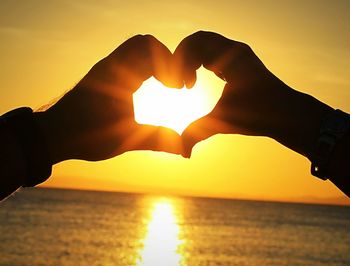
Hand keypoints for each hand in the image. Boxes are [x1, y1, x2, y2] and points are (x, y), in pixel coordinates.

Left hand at [36, 35, 183, 162]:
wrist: (51, 134)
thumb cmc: (83, 136)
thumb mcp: (124, 140)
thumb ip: (156, 140)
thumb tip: (183, 148)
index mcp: (116, 75)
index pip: (150, 49)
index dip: (171, 65)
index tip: (178, 88)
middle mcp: (111, 66)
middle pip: (145, 43)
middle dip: (165, 60)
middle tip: (173, 84)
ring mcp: (106, 69)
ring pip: (136, 50)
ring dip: (154, 63)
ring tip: (164, 85)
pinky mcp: (103, 76)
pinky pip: (128, 60)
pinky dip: (144, 68)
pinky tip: (148, 88)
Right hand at [173, 31, 331, 157]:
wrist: (288, 114)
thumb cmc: (260, 115)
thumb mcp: (224, 122)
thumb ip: (199, 133)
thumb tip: (183, 153)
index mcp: (232, 57)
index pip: (195, 43)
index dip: (181, 63)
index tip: (184, 87)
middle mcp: (236, 50)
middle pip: (198, 39)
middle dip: (183, 59)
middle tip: (181, 83)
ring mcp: (238, 54)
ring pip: (205, 44)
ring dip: (191, 61)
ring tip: (189, 84)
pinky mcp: (238, 62)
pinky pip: (212, 52)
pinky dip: (199, 63)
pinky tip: (197, 82)